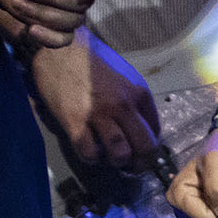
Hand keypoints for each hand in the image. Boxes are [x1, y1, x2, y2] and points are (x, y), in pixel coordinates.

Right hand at [26, 33, 159, 167]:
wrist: (60, 49)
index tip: (143, 153)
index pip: (156, 130)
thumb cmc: (92, 62)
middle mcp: (124, 105)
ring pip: (120, 154)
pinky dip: (92, 157)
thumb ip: (134, 101)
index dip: (151, 147)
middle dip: (142, 163)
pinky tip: (90, 150)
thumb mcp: (124, 77)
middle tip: (133, 168)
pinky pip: (89, 152)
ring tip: (111, 159)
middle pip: (145, 146)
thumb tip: (140, 127)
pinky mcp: (75, 122)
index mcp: (139, 94)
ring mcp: (99, 115)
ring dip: (117, 162)